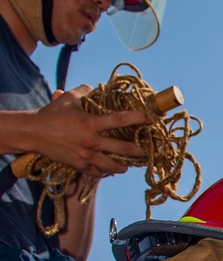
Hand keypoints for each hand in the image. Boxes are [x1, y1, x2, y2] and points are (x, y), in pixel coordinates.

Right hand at [29, 88, 145, 177]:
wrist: (33, 133)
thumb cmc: (51, 114)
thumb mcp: (69, 99)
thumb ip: (86, 92)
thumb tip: (96, 88)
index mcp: (91, 123)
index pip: (120, 120)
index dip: (137, 118)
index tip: (150, 118)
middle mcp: (91, 141)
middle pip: (123, 149)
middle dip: (138, 150)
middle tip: (146, 150)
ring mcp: (85, 156)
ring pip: (113, 166)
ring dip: (123, 166)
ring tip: (129, 164)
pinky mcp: (79, 165)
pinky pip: (98, 172)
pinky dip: (105, 171)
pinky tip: (110, 169)